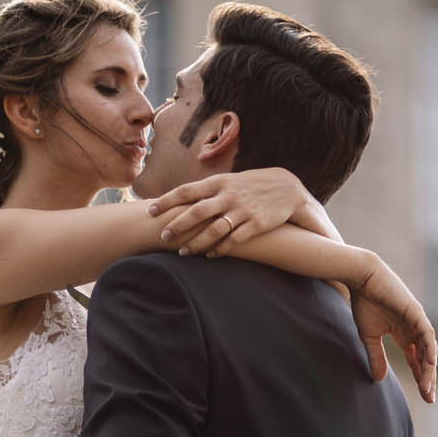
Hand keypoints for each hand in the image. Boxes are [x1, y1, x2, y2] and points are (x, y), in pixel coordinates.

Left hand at [147, 168, 311, 257]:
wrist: (287, 188)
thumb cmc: (250, 186)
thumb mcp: (228, 181)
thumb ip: (206, 191)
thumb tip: (179, 200)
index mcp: (218, 182)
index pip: (186, 190)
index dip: (167, 201)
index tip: (150, 211)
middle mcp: (228, 195)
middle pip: (197, 212)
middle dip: (178, 226)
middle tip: (163, 237)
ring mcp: (242, 210)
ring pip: (214, 230)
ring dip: (197, 243)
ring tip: (184, 253)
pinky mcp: (256, 224)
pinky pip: (234, 240)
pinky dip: (220, 249)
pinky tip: (210, 255)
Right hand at [349, 256, 437, 402]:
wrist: (362, 277)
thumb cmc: (364, 302)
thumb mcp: (369, 336)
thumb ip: (376, 357)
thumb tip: (379, 380)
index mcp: (404, 335)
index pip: (417, 360)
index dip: (420, 377)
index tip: (423, 396)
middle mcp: (414, 330)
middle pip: (426, 358)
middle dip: (428, 378)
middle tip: (429, 398)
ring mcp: (417, 321)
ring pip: (429, 349)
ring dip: (429, 368)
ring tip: (427, 386)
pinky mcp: (416, 312)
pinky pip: (427, 333)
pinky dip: (430, 348)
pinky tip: (431, 363)